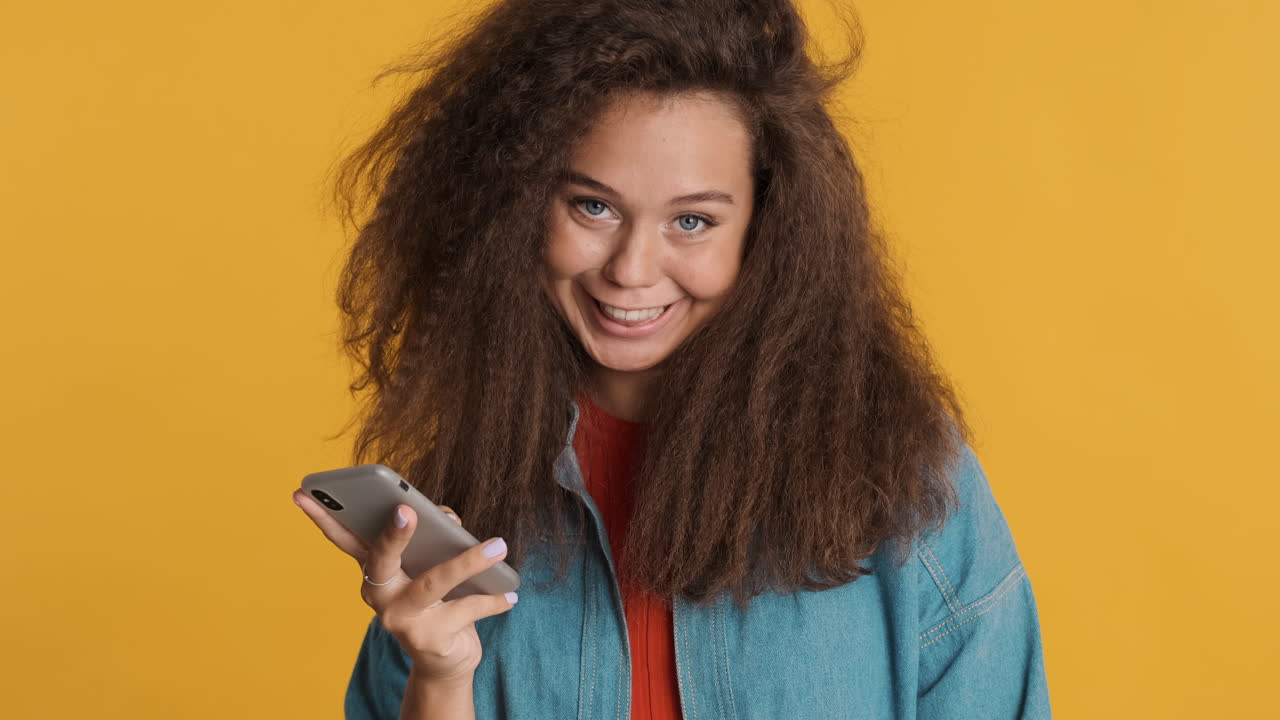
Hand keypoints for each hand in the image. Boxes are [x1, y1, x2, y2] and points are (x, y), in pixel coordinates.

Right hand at [292, 489, 516, 683]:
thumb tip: (448, 520)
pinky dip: (492, 600)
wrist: (446, 657)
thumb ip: (436, 535)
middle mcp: (380, 595)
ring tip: (499, 545)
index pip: (344, 539)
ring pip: (435, 583)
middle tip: (406, 511)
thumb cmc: (437, 597)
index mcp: (375, 570)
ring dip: (469, 561)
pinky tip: (510, 594)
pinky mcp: (430, 639)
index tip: (306, 492)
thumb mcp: (432, 562)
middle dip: (393, 536)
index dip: (322, 517)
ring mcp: (402, 620)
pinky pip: (466, 610)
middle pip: (382, 560)